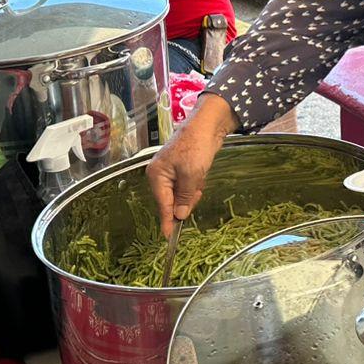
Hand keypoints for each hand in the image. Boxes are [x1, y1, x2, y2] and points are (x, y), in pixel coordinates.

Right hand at [146, 95, 235, 235]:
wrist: (207, 125)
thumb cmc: (196, 147)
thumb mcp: (191, 175)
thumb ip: (184, 197)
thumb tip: (180, 215)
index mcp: (156, 175)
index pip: (162, 204)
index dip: (167, 221)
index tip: (168, 237)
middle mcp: (160, 174)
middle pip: (172, 200)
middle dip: (187, 198)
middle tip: (197, 187)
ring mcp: (171, 171)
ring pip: (182, 194)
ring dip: (193, 190)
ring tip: (200, 175)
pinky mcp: (182, 168)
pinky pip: (188, 185)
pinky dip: (196, 183)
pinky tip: (201, 172)